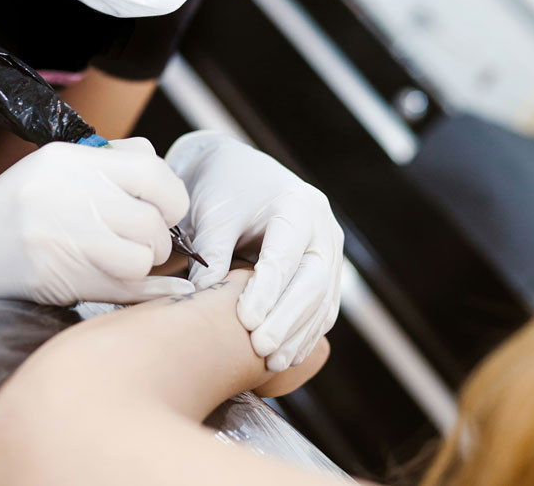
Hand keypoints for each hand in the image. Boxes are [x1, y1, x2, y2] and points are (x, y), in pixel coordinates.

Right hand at [0, 137, 193, 312]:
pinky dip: (145, 291)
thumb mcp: (59, 163)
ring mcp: (66, 240)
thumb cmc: (18, 203)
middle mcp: (71, 197)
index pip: (153, 172)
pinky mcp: (60, 280)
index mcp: (73, 161)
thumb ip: (112, 161)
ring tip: (127, 259)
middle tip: (145, 240)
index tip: (167, 207)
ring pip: (142, 259)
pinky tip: (149, 286)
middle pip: (151, 222)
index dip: (172, 195)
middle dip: (160, 236)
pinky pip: (125, 291)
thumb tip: (166, 175)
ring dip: (145, 263)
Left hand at [166, 130, 342, 371]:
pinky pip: (323, 306)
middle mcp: (323, 227)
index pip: (286, 256)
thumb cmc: (224, 188)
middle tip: (260, 348)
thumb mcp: (214, 213)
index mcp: (298, 205)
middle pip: (313, 281)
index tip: (246, 321)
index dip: (268, 292)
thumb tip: (204, 298)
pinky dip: (306, 333)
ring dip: (298, 334)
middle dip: (287, 320)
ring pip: (323, 299)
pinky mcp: (326, 269)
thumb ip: (212, 252)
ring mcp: (329, 249)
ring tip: (272, 362)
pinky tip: (286, 355)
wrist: (238, 171)